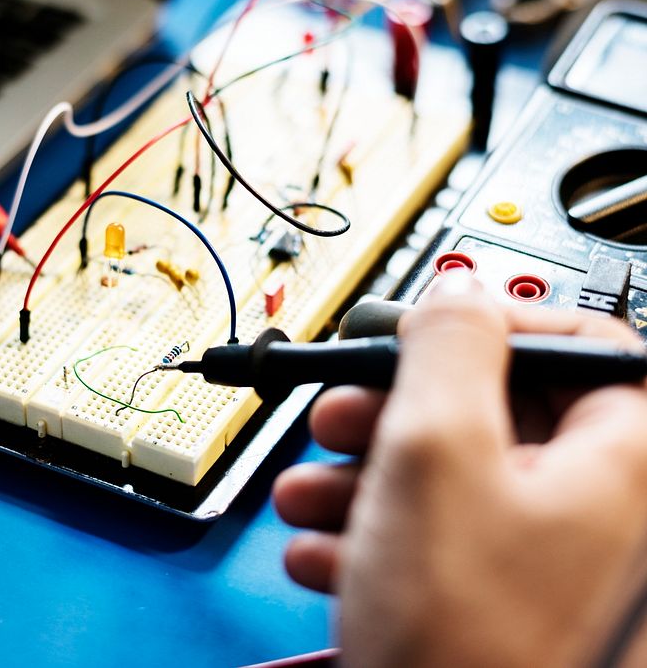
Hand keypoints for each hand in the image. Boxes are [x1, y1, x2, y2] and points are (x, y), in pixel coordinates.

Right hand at [274, 272, 646, 666]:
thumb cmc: (465, 638)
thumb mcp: (436, 452)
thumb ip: (447, 348)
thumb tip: (458, 290)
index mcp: (621, 457)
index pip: (577, 342)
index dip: (487, 326)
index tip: (419, 337)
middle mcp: (598, 507)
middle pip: (494, 413)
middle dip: (395, 413)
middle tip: (342, 418)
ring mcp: (547, 561)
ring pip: (451, 481)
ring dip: (363, 478)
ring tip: (308, 498)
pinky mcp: (496, 602)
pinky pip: (437, 543)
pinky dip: (373, 538)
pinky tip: (325, 555)